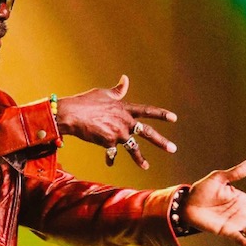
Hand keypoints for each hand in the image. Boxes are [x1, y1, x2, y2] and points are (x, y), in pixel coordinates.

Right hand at [55, 75, 176, 169]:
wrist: (72, 114)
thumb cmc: (85, 101)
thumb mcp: (104, 93)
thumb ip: (118, 91)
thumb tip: (126, 79)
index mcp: (125, 109)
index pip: (147, 111)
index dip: (161, 114)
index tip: (174, 118)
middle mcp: (124, 122)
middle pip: (147, 132)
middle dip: (161, 141)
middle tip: (173, 149)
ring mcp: (117, 133)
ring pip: (133, 148)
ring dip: (140, 159)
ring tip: (146, 166)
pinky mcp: (107, 143)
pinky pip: (111, 154)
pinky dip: (110, 159)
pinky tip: (110, 164)